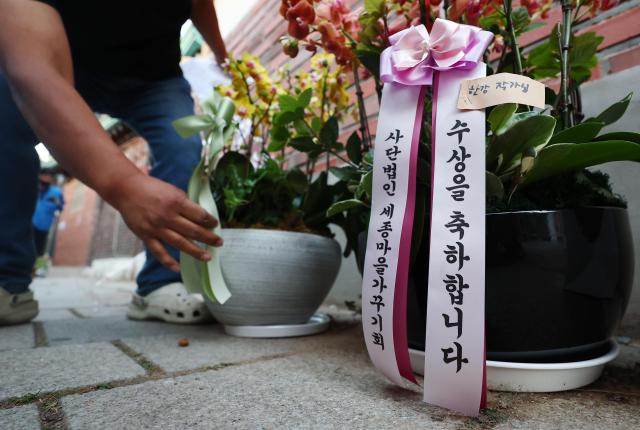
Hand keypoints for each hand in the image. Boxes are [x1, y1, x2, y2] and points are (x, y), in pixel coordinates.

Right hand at [105, 173, 222, 271]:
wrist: (126, 189)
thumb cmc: (152, 188)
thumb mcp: (172, 190)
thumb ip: (185, 203)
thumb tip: (200, 216)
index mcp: (176, 202)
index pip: (199, 215)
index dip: (210, 221)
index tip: (215, 224)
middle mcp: (167, 216)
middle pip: (193, 230)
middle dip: (209, 238)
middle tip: (219, 243)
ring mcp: (156, 228)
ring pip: (180, 243)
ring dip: (196, 251)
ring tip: (207, 257)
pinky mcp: (146, 236)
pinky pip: (159, 252)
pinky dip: (169, 262)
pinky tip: (179, 268)